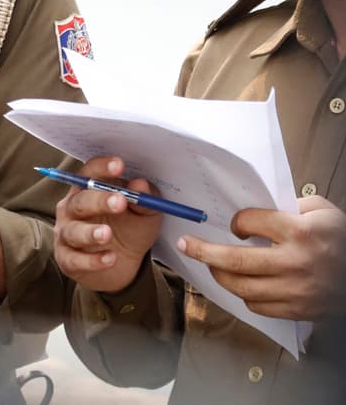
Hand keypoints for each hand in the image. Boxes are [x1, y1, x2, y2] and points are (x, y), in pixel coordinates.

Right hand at [54, 156, 161, 291]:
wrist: (121, 266)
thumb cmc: (129, 231)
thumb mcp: (144, 214)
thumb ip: (145, 200)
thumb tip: (141, 184)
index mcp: (88, 190)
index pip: (89, 173)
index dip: (101, 168)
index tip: (119, 165)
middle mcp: (71, 208)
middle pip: (80, 201)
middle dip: (99, 200)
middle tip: (120, 201)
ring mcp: (67, 234)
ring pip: (73, 231)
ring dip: (90, 232)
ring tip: (108, 234)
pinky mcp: (67, 260)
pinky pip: (75, 259)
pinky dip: (92, 260)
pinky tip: (111, 258)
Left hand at [177, 196, 345, 320]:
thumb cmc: (344, 241)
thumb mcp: (323, 212)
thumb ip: (290, 205)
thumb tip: (258, 207)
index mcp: (300, 232)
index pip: (249, 223)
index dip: (238, 222)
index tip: (236, 224)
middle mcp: (295, 262)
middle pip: (234, 260)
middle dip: (203, 251)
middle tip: (186, 245)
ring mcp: (296, 290)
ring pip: (241, 287)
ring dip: (219, 275)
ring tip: (211, 265)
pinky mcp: (299, 310)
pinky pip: (259, 306)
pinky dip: (245, 295)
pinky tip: (244, 284)